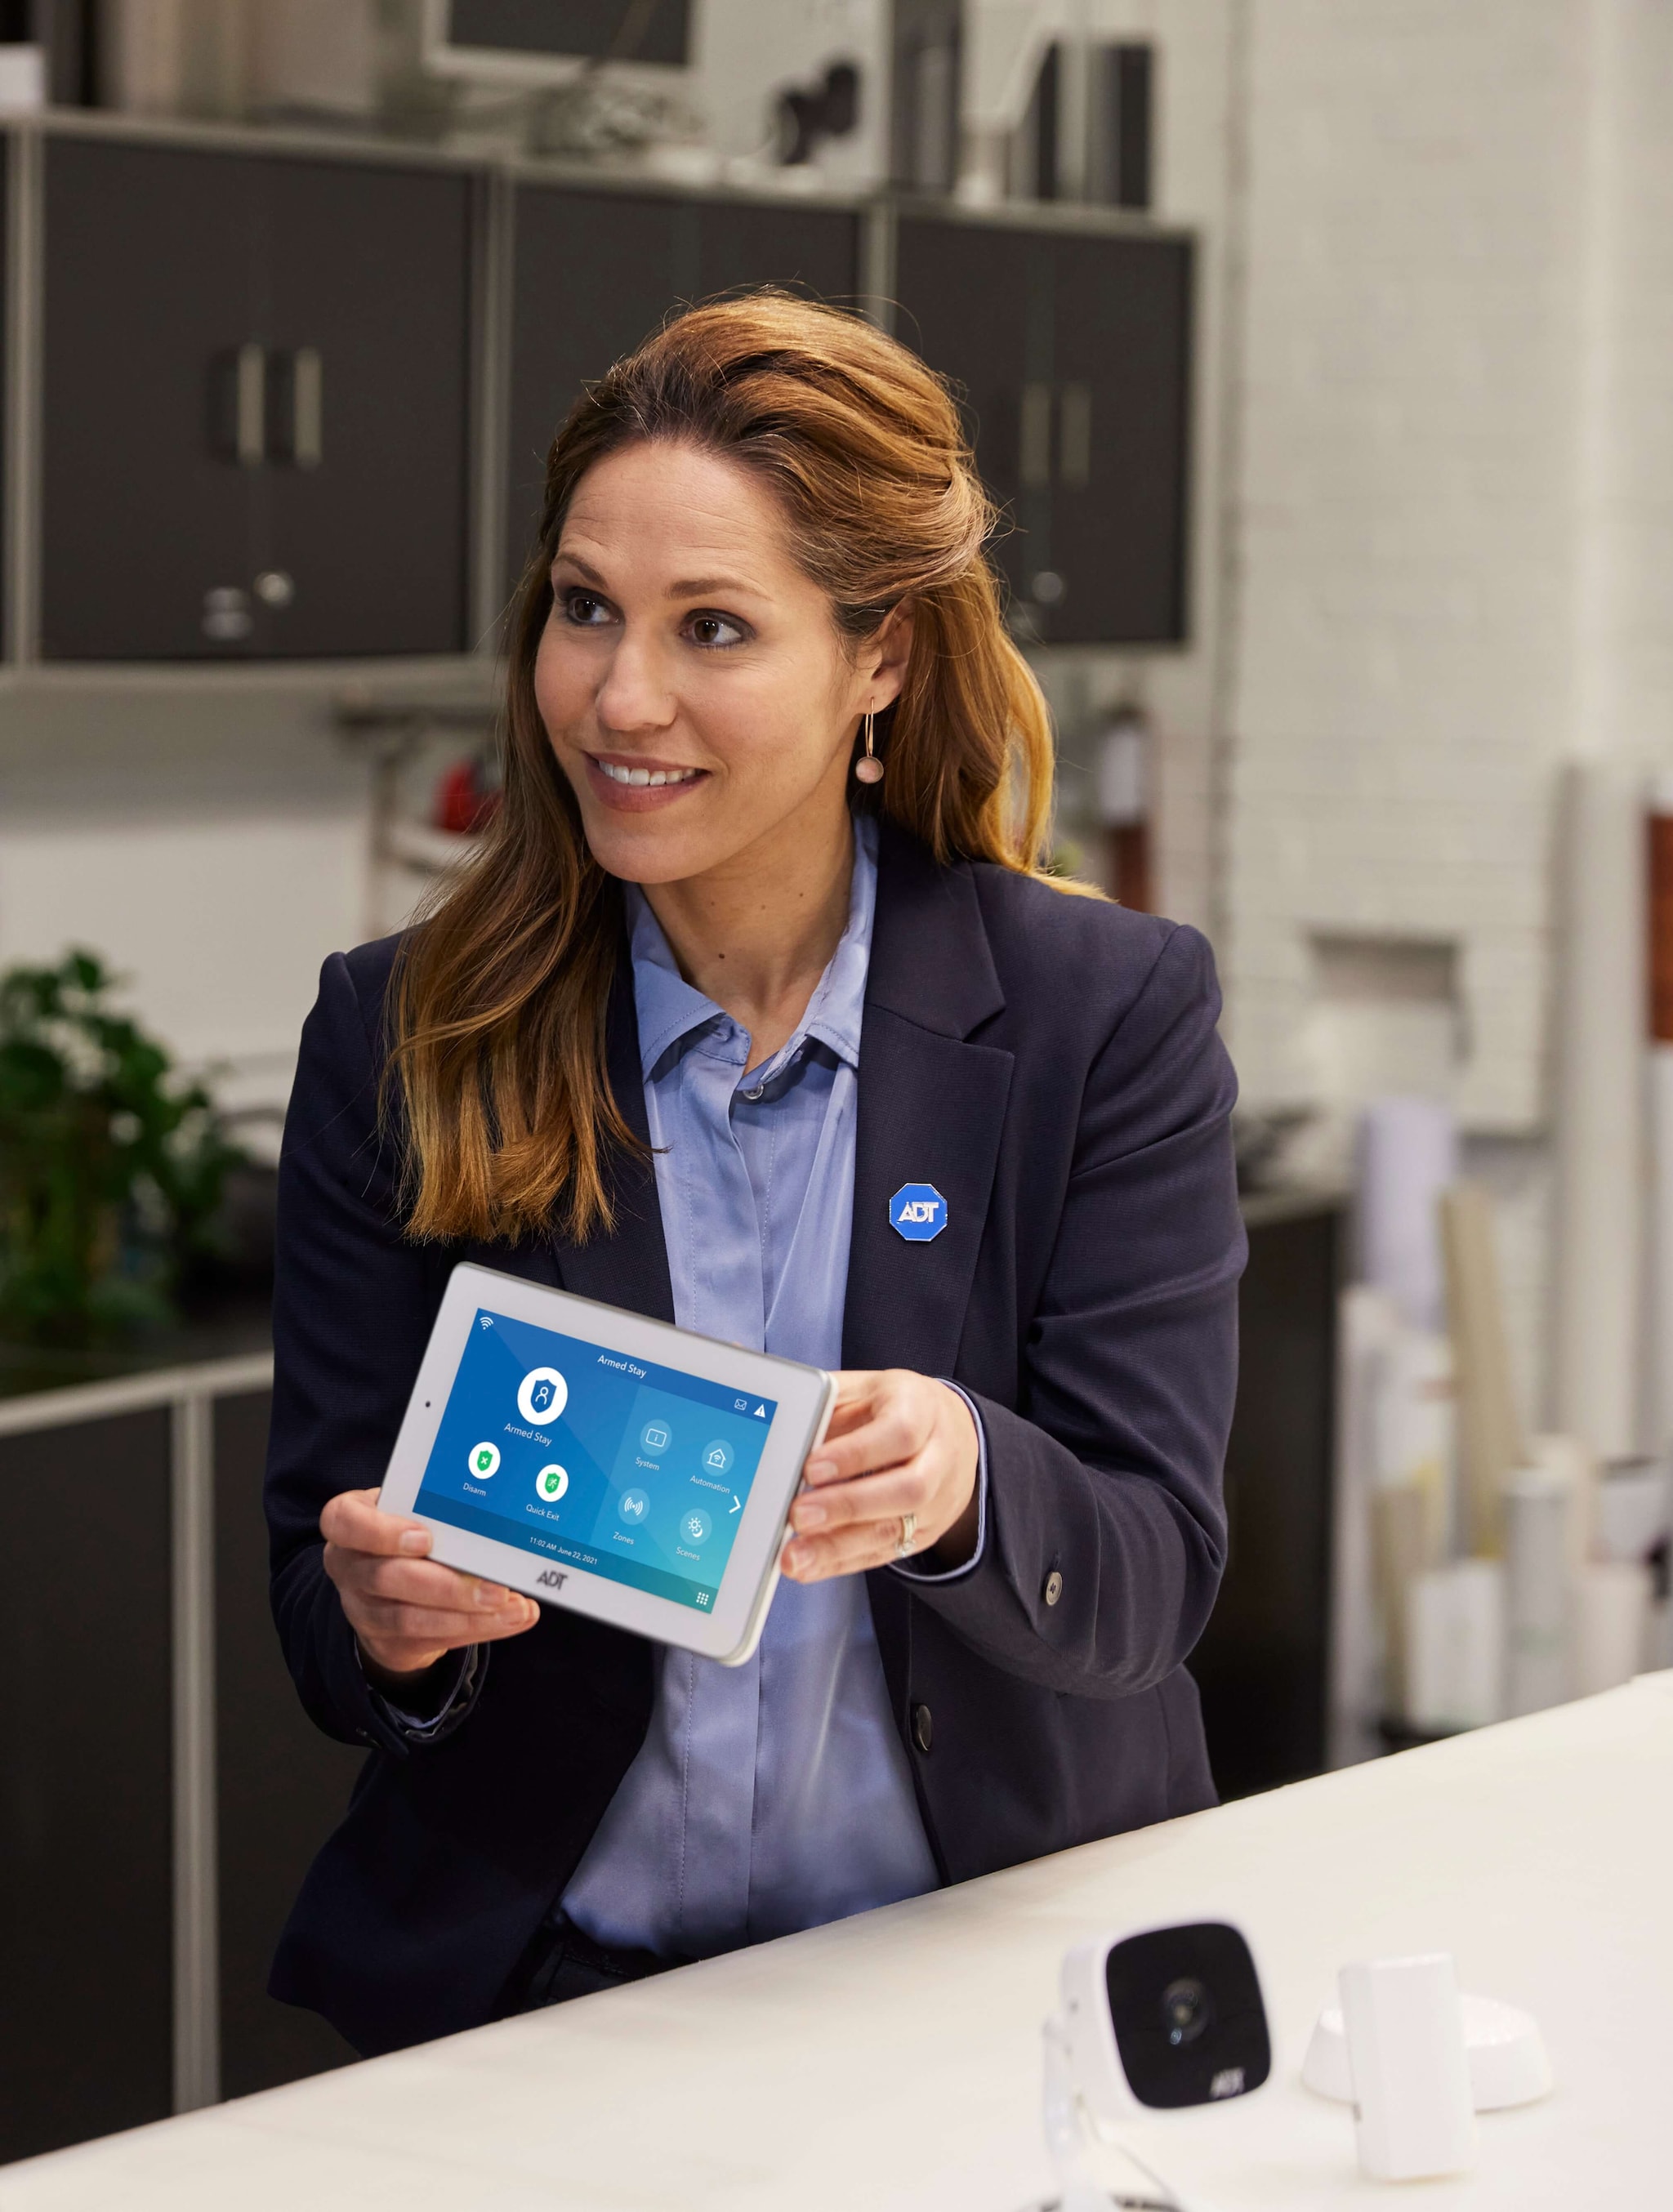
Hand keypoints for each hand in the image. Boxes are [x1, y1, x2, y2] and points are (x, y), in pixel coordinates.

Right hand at [320, 1487, 538, 1685]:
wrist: (390, 1581)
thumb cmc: (408, 1528)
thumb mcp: (411, 1510)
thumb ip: (438, 1513)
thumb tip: (496, 1521)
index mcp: (349, 1522)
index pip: (345, 1523)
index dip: (382, 1532)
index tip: (426, 1537)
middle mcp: (348, 1567)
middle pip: (385, 1579)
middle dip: (447, 1588)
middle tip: (496, 1589)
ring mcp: (361, 1609)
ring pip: (409, 1620)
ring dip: (468, 1618)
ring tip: (513, 1610)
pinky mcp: (384, 1642)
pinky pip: (428, 1642)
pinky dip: (474, 1630)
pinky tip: (509, 1620)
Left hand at [783, 1370, 978, 1581]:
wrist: (953, 1430)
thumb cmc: (893, 1406)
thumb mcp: (865, 1389)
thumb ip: (827, 1405)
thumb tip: (784, 1436)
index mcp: (922, 1408)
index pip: (900, 1433)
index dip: (856, 1453)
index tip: (811, 1469)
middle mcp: (939, 1458)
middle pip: (906, 1489)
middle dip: (848, 1506)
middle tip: (798, 1516)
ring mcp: (937, 1501)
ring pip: (894, 1530)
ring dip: (839, 1547)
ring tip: (794, 1555)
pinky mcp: (924, 1533)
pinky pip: (883, 1553)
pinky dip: (841, 1561)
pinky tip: (809, 1565)